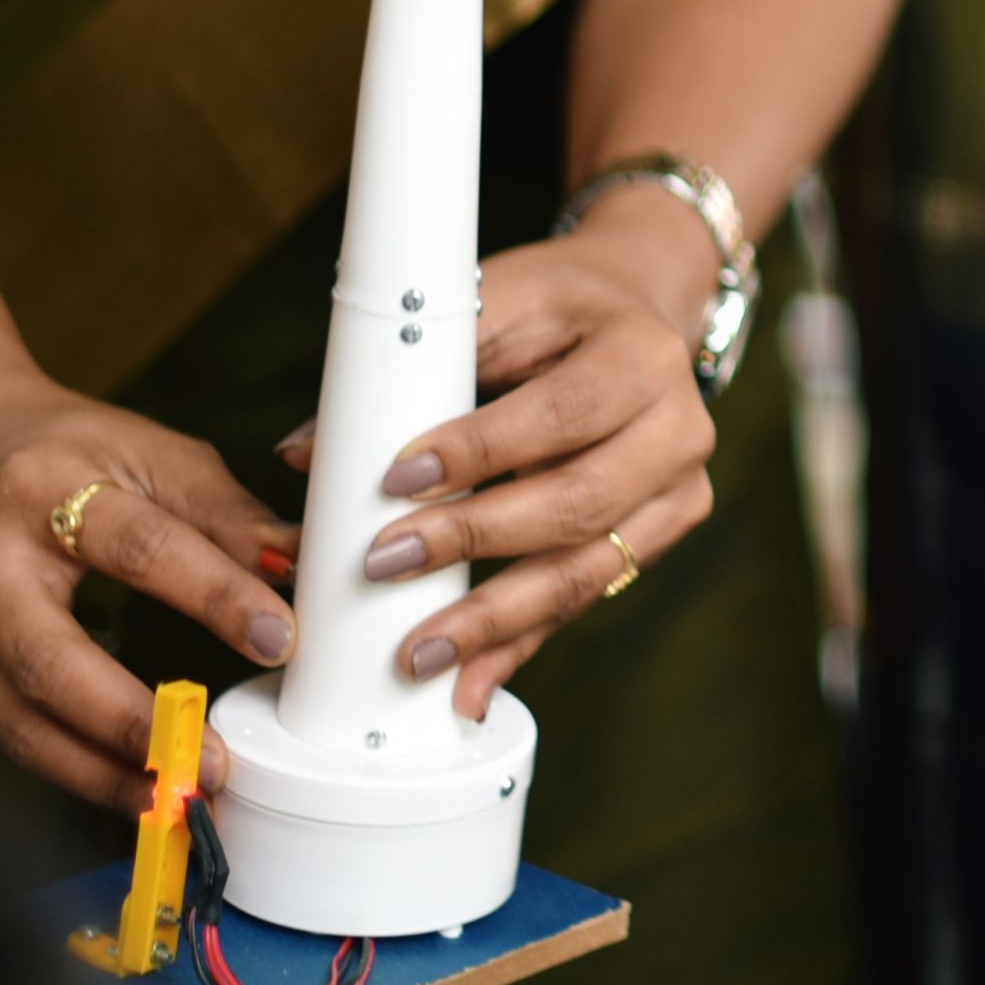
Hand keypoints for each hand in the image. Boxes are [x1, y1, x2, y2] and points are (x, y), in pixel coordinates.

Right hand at [0, 380, 298, 813]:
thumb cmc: (65, 451)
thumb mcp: (151, 453)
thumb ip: (225, 515)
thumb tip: (296, 570)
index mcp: (43, 489)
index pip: (140, 549)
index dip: (215, 597)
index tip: (278, 640)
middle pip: (51, 663)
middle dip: (135, 724)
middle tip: (213, 761)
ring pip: (21, 723)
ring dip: (103, 773)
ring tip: (179, 796)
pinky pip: (15, 737)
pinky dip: (75, 771)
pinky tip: (133, 787)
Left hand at [342, 218, 717, 719]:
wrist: (640, 311)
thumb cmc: (558, 307)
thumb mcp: (500, 299)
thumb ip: (417, 365)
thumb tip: (304, 451)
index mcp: (645, 355)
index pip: (560, 414)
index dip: (478, 451)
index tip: (395, 480)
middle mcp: (680, 428)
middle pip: (576, 504)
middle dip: (474, 543)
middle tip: (384, 565)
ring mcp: (680, 491)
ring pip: (585, 570)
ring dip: (494, 621)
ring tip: (417, 654)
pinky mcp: (662, 534)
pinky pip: (586, 598)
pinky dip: (522, 644)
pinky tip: (470, 685)